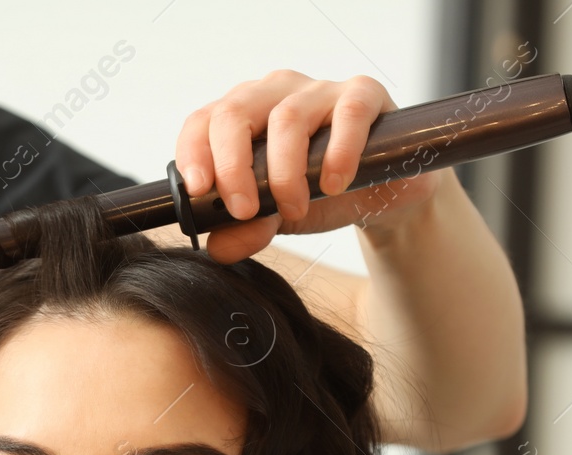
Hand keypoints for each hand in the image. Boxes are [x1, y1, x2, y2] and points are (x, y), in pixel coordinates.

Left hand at [175, 71, 448, 262]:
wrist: (378, 195)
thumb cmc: (317, 195)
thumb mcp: (274, 219)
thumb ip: (246, 231)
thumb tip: (219, 247)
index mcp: (242, 116)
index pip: (203, 121)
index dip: (193, 152)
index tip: (197, 190)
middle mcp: (275, 93)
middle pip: (235, 112)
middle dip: (232, 166)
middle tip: (243, 210)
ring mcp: (318, 90)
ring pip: (288, 117)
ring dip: (285, 172)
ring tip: (294, 209)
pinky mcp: (364, 95)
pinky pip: (348, 112)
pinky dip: (338, 151)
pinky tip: (333, 183)